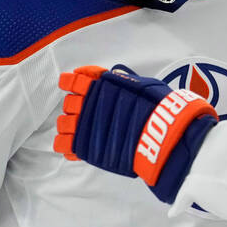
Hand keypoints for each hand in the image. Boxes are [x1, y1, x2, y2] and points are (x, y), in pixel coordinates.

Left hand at [54, 64, 217, 202]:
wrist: (162, 133)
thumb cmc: (158, 108)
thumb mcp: (142, 84)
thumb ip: (122, 83)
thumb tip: (113, 80)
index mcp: (100, 85)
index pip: (76, 80)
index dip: (73, 82)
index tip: (75, 85)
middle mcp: (88, 103)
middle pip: (69, 103)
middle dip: (76, 107)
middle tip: (87, 113)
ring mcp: (84, 125)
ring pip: (63, 124)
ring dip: (69, 125)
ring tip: (80, 131)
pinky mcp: (85, 146)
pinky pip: (64, 145)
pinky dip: (66, 145)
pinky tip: (72, 146)